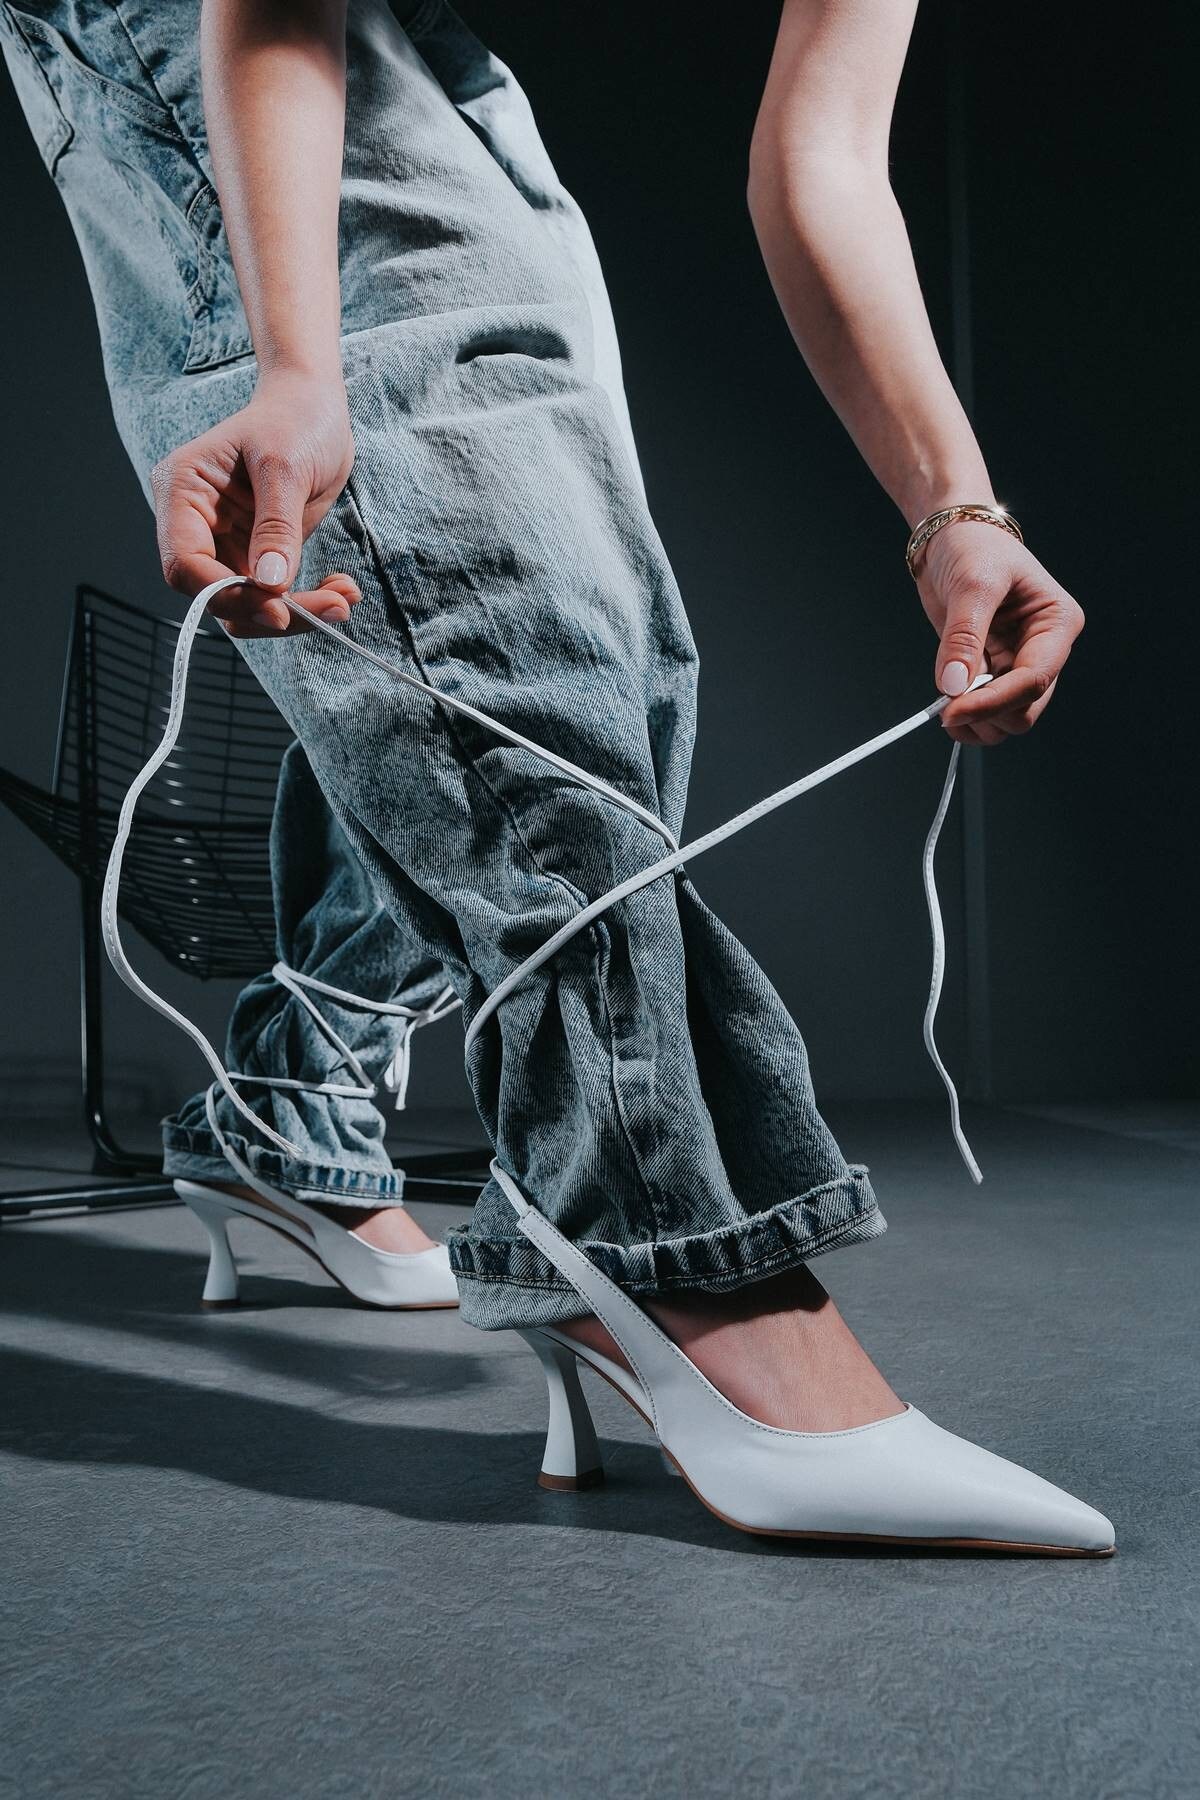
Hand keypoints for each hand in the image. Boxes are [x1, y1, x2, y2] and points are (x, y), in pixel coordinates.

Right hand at [149, 368, 361, 637]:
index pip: (184, 564)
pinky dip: (307, 602)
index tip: (278, 608)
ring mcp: (224, 542)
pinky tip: (343, 591)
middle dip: (271, 611)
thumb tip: (270, 583)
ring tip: (344, 599)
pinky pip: (272, 596)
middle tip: (332, 608)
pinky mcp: (255, 555)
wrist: (314, 406)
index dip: (226, 593)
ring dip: (296, 613)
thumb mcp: (285, 467)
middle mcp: (195, 524)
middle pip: (215, 594)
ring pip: (245, 605)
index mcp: (182, 492)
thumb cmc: (293, 418)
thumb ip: (276, 527)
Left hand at [915, 521, 1084, 744]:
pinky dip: (967, 716)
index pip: (1034, 680)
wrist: (952, 538)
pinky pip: (988, 710)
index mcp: (1057, 623)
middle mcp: (1045, 649)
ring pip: (1009, 717)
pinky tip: (946, 702)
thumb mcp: (972, 585)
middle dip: (988, 714)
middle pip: (1026, 709)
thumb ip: (964, 637)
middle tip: (946, 705)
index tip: (953, 710)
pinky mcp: (995, 671)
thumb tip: (953, 686)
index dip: (995, 702)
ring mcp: (1020, 663)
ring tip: (944, 701)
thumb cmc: (975, 547)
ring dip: (977, 721)